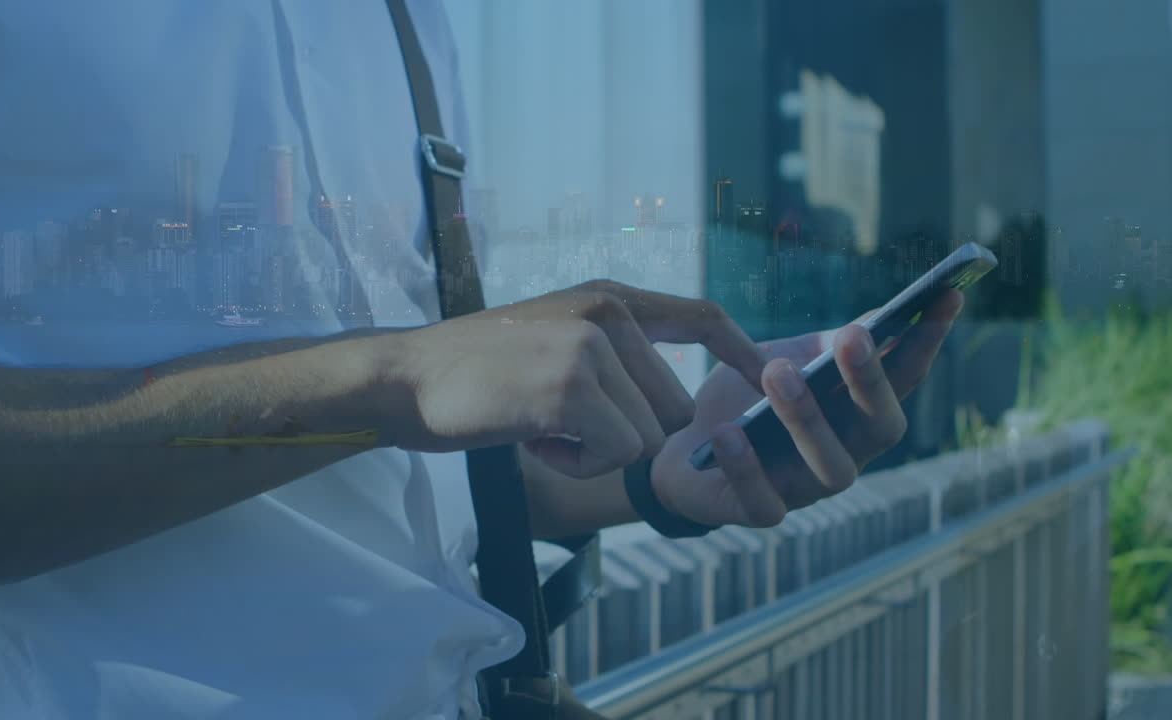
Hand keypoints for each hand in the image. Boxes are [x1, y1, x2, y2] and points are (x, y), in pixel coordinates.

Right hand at [387, 280, 767, 477]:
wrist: (405, 378)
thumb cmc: (476, 372)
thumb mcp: (553, 338)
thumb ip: (612, 352)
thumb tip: (670, 411)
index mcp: (608, 297)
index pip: (700, 315)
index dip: (740, 351)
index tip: (765, 379)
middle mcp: (608, 312)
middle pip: (672, 408)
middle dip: (624, 435)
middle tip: (557, 422)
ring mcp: (590, 346)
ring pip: (644, 438)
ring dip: (594, 451)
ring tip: (538, 424)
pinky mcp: (571, 387)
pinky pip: (614, 455)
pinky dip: (575, 464)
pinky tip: (532, 439)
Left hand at [650, 289, 964, 527]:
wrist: (678, 444)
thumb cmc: (741, 399)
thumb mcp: (780, 359)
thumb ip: (821, 348)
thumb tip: (875, 320)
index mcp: (855, 414)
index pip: (903, 379)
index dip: (927, 342)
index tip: (946, 297)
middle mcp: (844, 454)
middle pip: (880, 429)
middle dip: (871, 383)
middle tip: (852, 337)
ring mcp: (804, 488)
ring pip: (831, 469)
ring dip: (807, 419)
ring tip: (777, 374)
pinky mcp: (757, 511)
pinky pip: (762, 500)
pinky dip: (746, 466)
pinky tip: (728, 432)